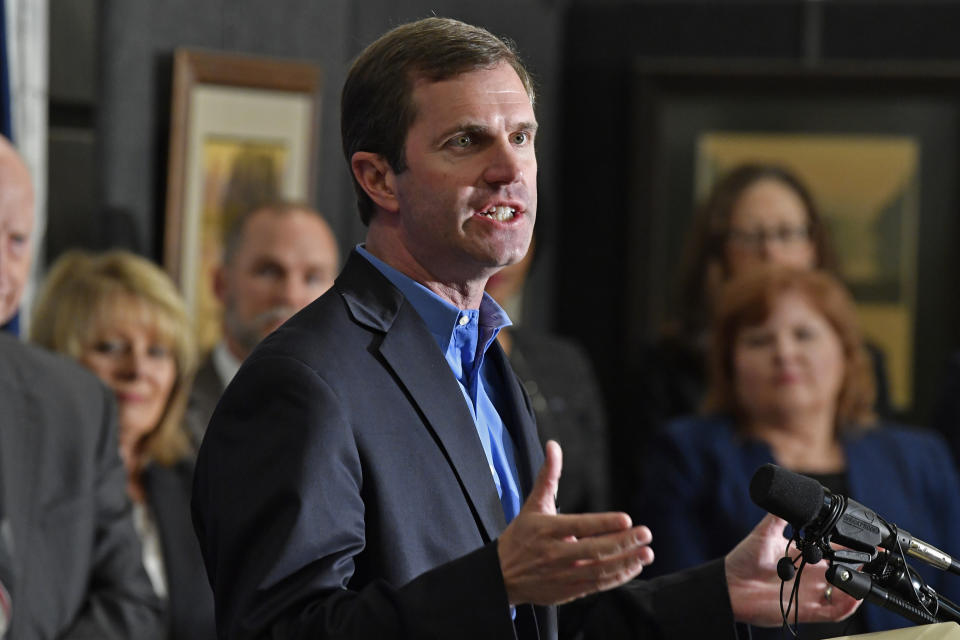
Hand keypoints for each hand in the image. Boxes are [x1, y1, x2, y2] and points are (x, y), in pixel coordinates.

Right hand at [498, 440, 653, 605]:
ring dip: (625, 562)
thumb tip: (553, 445)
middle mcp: (554, 554)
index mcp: (546, 530)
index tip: (626, 519)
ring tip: (646, 553)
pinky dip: (617, 577)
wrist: (501, 577)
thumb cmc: (520, 536)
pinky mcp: (567, 591)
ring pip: (599, 570)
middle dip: (623, 542)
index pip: (579, 525)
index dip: (604, 524)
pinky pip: (597, 585)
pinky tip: (633, 567)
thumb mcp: (532, 505)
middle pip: (593, 550)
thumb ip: (548, 476)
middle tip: (645, 533)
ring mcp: (562, 575)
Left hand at [725, 513, 859, 625]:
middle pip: (846, 572)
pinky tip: (853, 596)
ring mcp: (812, 593)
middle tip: (871, 558)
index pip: (838, 551)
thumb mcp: (765, 533)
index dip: (855, 547)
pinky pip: (834, 612)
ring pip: (845, 594)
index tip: (871, 541)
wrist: (729, 585)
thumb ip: (780, 515)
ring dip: (857, 586)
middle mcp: (813, 576)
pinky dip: (847, 606)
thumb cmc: (744, 560)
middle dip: (862, 566)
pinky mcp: (807, 611)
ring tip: (862, 576)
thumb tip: (790, 490)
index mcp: (807, 557)